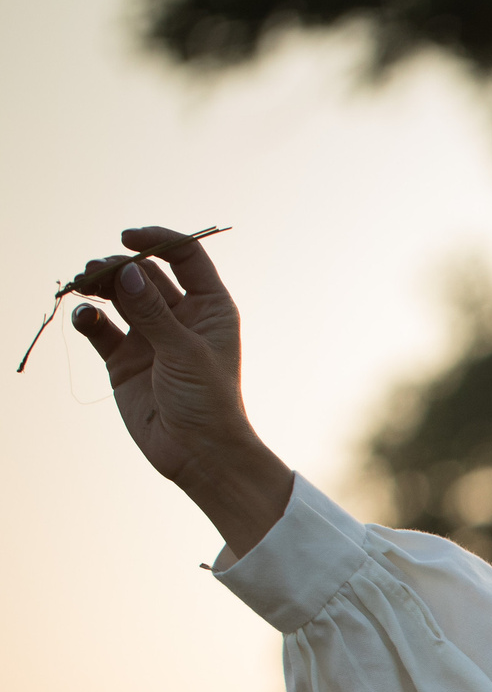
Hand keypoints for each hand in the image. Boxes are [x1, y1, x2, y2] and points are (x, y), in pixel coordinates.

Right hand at [70, 228, 290, 553]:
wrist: (198, 454)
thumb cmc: (208, 403)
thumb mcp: (184, 353)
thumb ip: (153, 313)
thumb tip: (128, 271)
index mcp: (209, 307)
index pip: (185, 257)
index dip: (158, 240)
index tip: (127, 237)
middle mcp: (179, 316)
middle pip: (144, 272)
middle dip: (118, 266)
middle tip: (95, 272)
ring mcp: (149, 335)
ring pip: (118, 295)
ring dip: (99, 285)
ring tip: (83, 286)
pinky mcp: (123, 358)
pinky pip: (99, 326)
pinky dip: (88, 317)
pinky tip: (85, 317)